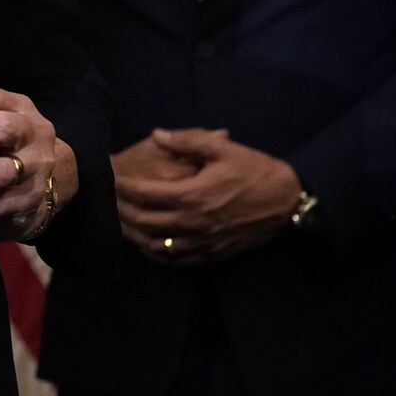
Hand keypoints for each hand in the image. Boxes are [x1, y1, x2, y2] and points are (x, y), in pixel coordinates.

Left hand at [115, 128, 301, 264]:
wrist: (288, 202)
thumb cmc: (255, 171)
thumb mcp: (223, 149)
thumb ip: (188, 141)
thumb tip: (157, 135)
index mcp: (192, 195)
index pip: (145, 194)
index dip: (124, 187)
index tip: (111, 178)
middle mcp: (193, 223)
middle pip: (144, 223)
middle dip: (121, 211)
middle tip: (107, 201)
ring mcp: (202, 242)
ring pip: (156, 246)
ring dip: (133, 236)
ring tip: (119, 224)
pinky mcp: (212, 254)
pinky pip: (176, 260)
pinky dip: (155, 254)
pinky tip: (146, 245)